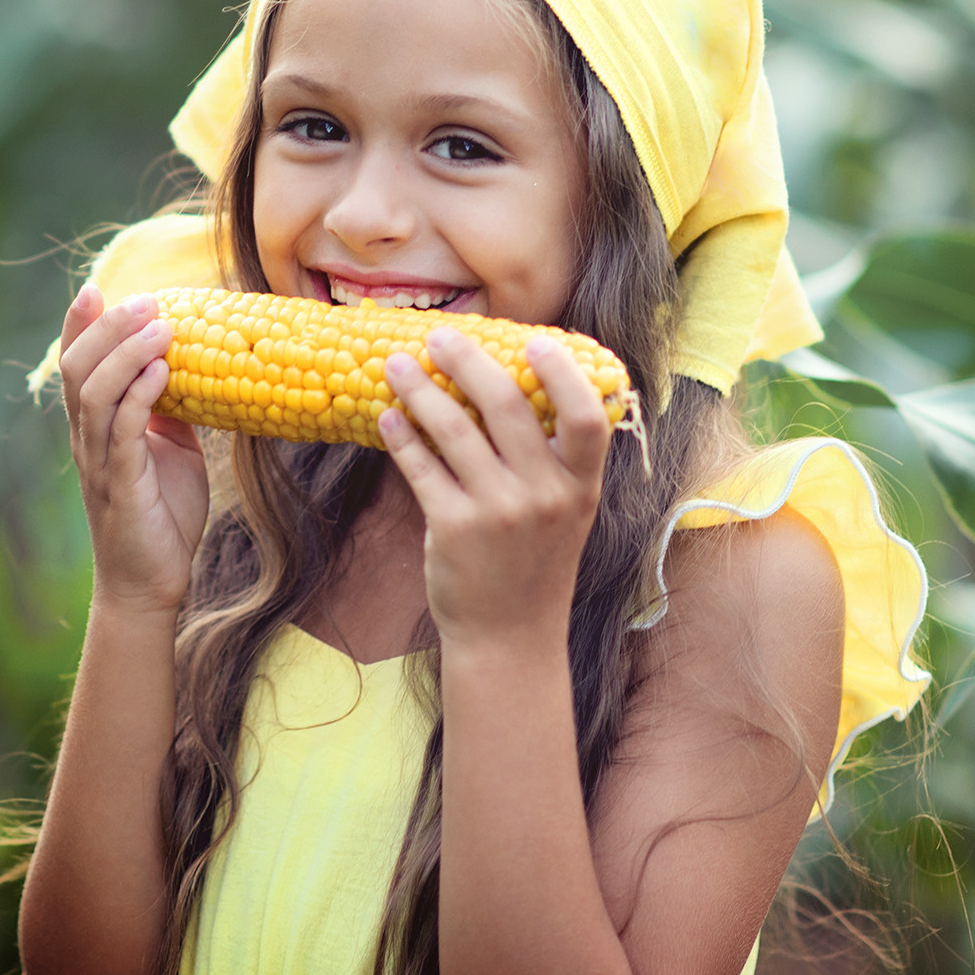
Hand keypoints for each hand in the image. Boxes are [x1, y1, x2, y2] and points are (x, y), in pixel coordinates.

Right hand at [59, 285, 208, 615]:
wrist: (155, 582)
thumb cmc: (163, 514)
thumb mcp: (172, 449)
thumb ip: (170, 409)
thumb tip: (189, 365)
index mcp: (95, 428)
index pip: (76, 366)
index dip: (79, 327)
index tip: (96, 287)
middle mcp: (87, 441)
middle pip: (78, 369)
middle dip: (107, 328)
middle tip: (144, 300)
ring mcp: (99, 464)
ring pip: (94, 395)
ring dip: (126, 354)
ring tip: (159, 325)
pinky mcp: (121, 487)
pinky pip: (122, 433)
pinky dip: (140, 397)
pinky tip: (162, 372)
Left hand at [377, 327, 611, 649]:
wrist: (510, 637)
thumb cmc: (536, 563)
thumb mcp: (567, 512)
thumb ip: (555, 459)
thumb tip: (518, 383)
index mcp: (580, 485)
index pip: (585, 416)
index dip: (563, 374)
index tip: (535, 342)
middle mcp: (545, 495)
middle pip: (508, 405)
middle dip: (467, 361)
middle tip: (440, 337)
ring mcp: (499, 512)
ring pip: (454, 429)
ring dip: (420, 389)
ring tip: (396, 365)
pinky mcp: (454, 529)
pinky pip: (421, 468)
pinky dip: (402, 436)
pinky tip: (389, 417)